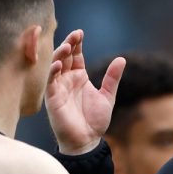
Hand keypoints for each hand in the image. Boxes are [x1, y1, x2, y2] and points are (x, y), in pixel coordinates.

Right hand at [45, 29, 125, 154]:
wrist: (87, 140)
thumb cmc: (95, 120)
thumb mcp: (107, 96)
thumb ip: (112, 78)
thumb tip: (122, 59)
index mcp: (79, 78)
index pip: (76, 56)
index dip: (77, 44)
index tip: (80, 33)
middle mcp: (67, 80)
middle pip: (65, 57)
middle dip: (69, 44)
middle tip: (75, 35)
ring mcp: (58, 88)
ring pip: (55, 66)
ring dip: (60, 55)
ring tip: (68, 46)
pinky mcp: (52, 98)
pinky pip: (50, 82)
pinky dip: (53, 72)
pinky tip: (59, 64)